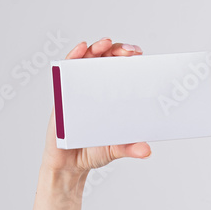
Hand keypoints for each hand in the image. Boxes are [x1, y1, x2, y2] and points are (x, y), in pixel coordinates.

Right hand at [40, 38, 150, 173]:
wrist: (70, 165)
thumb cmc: (94, 152)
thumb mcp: (116, 149)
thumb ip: (130, 148)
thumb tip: (147, 150)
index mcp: (112, 97)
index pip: (123, 72)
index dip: (130, 60)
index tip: (139, 55)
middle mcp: (96, 89)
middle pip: (107, 61)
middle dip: (117, 51)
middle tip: (127, 52)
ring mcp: (79, 88)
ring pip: (88, 61)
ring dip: (97, 48)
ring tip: (106, 44)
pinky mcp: (63, 93)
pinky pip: (67, 70)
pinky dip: (74, 56)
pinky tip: (81, 49)